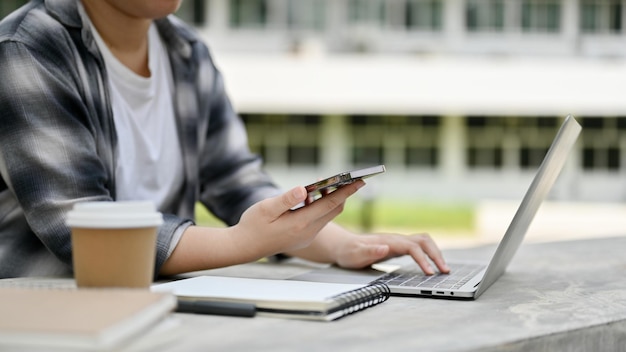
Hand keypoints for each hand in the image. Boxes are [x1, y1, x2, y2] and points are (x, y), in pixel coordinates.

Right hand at [232, 180, 365, 257]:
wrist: (245, 246)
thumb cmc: (253, 226)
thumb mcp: (266, 208)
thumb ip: (286, 199)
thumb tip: (303, 189)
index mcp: (300, 223)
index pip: (330, 204)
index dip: (346, 191)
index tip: (359, 181)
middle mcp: (308, 231)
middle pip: (334, 210)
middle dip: (345, 194)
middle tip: (353, 179)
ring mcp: (307, 235)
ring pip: (327, 215)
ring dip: (331, 199)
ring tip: (332, 183)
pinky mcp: (304, 236)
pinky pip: (319, 219)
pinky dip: (321, 207)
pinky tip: (312, 197)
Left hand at [333, 232, 449, 274]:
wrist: (344, 246)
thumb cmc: (349, 252)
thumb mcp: (355, 255)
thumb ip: (369, 251)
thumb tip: (385, 248)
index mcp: (389, 241)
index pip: (412, 247)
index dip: (423, 259)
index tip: (429, 272)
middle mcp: (397, 239)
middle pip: (424, 241)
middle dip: (436, 255)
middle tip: (445, 271)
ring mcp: (399, 242)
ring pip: (424, 242)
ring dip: (436, 253)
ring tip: (444, 269)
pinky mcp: (399, 247)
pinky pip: (419, 247)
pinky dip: (430, 254)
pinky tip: (433, 265)